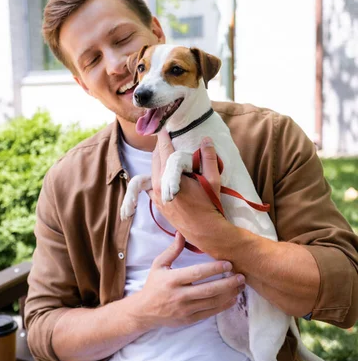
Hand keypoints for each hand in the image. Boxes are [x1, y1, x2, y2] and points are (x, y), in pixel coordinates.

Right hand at [135, 233, 244, 330]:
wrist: (144, 311)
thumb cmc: (153, 285)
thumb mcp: (159, 265)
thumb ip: (173, 250)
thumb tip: (182, 232)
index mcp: (172, 279)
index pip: (197, 273)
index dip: (214, 269)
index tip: (228, 264)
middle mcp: (179, 295)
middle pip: (208, 290)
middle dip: (228, 283)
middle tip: (241, 276)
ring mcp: (185, 309)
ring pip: (212, 302)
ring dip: (229, 294)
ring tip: (240, 286)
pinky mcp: (189, 320)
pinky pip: (210, 313)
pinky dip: (223, 306)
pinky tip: (232, 298)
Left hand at [148, 131, 223, 247]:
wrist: (204, 231)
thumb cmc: (209, 205)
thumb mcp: (213, 180)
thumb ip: (209, 158)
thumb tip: (206, 140)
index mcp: (170, 178)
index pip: (165, 152)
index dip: (164, 139)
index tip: (163, 129)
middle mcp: (158, 186)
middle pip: (156, 159)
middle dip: (161, 147)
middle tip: (166, 139)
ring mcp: (155, 196)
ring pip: (150, 171)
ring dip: (156, 160)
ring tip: (163, 152)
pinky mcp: (156, 203)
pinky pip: (147, 185)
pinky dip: (149, 177)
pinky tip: (158, 172)